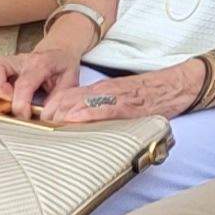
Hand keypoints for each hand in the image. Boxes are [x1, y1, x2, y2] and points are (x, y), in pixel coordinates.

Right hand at [0, 48, 84, 117]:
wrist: (57, 50)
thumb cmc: (61, 65)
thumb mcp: (70, 80)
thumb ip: (59, 97)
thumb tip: (45, 115)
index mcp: (39, 63)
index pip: (23, 84)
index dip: (20, 104)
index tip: (23, 116)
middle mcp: (17, 59)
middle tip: (10, 106)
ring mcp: (3, 60)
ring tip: (3, 102)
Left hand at [45, 63, 201, 125]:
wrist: (176, 85)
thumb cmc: (150, 93)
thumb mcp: (120, 95)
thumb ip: (101, 105)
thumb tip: (80, 120)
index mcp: (100, 90)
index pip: (65, 95)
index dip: (49, 108)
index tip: (39, 122)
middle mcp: (102, 91)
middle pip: (66, 99)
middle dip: (49, 115)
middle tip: (38, 129)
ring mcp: (113, 97)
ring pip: (78, 103)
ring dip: (60, 116)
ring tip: (47, 128)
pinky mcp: (126, 106)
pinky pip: (100, 109)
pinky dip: (84, 114)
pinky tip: (72, 121)